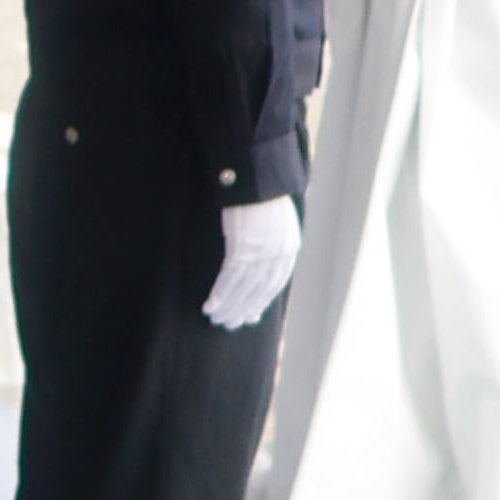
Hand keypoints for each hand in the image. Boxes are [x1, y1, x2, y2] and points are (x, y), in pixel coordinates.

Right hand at [202, 197, 300, 330]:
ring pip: (244, 288)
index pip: (275, 284)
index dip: (260, 302)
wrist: (257, 175)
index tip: (249, 316)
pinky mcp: (243, 247)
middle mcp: (278, 255)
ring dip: (228, 306)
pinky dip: (220, 294)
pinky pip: (231, 278)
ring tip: (215, 318)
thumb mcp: (277, 221)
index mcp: (289, 249)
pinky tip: (210, 304)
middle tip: (228, 324)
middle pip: (259, 291)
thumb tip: (264, 257)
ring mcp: (261, 252)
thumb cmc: (263, 194)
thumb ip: (274, 242)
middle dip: (242, 309)